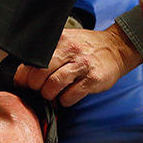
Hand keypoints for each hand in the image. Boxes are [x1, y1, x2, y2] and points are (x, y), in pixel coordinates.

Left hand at [13, 24, 142, 105]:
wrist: (118, 48)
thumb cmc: (87, 48)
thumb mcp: (66, 42)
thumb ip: (47, 54)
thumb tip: (25, 74)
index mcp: (59, 41)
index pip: (32, 60)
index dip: (24, 76)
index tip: (24, 83)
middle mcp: (70, 50)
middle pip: (39, 74)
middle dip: (35, 87)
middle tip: (39, 90)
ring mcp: (82, 64)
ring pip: (53, 86)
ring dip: (49, 95)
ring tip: (53, 95)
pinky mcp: (92, 79)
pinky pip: (70, 96)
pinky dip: (64, 101)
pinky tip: (67, 96)